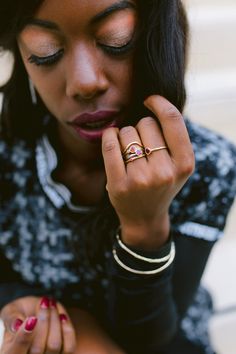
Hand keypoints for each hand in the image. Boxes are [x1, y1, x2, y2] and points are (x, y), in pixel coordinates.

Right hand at [0, 296, 75, 353]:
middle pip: (37, 348)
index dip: (24, 336)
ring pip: (54, 345)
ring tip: (51, 304)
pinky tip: (62, 316)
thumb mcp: (11, 311)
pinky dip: (67, 329)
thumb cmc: (22, 313)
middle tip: (44, 302)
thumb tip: (18, 324)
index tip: (31, 319)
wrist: (36, 313)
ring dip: (54, 321)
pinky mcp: (63, 353)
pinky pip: (69, 346)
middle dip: (43, 320)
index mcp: (12, 352)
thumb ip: (11, 317)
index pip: (16, 351)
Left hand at [102, 95, 194, 249]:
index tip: (150, 100)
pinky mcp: (119, 185)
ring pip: (127, 132)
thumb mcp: (178, 165)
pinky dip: (109, 136)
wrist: (145, 217)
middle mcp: (165, 172)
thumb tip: (154, 102)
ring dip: (125, 136)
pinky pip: (110, 144)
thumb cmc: (161, 184)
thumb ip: (173, 138)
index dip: (159, 103)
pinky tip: (112, 138)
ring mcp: (141, 180)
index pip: (172, 120)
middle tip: (141, 145)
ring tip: (130, 153)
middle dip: (141, 128)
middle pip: (146, 123)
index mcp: (184, 163)